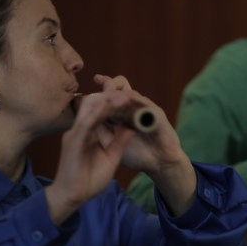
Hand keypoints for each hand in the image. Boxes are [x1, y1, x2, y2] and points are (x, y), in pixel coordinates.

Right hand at [45, 86, 139, 223]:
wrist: (72, 197)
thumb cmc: (89, 180)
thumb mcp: (111, 157)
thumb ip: (120, 141)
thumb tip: (133, 127)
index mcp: (88, 133)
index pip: (101, 112)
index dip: (115, 104)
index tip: (132, 99)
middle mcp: (80, 130)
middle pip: (94, 106)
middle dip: (111, 97)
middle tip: (128, 91)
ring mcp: (75, 134)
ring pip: (89, 110)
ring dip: (106, 101)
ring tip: (122, 95)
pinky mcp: (72, 142)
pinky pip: (85, 123)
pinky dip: (96, 113)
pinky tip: (107, 106)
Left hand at [77, 75, 196, 215]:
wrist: (159, 165)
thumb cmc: (137, 155)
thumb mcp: (113, 142)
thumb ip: (102, 129)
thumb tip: (87, 117)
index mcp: (124, 113)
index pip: (112, 96)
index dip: (103, 87)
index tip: (94, 80)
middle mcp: (135, 108)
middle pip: (123, 88)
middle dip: (110, 83)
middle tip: (99, 80)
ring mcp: (147, 110)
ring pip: (132, 94)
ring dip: (119, 92)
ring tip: (107, 91)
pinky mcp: (157, 116)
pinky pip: (145, 105)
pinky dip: (135, 102)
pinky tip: (125, 100)